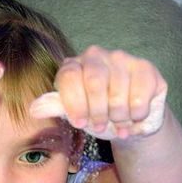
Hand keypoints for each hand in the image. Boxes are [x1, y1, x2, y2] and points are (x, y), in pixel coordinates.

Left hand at [29, 46, 166, 139]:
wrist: (131, 122)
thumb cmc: (99, 116)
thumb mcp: (75, 114)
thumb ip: (58, 108)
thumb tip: (35, 108)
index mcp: (74, 65)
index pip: (69, 77)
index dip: (74, 103)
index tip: (79, 123)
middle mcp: (97, 55)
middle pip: (94, 83)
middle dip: (97, 113)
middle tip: (99, 126)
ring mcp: (123, 59)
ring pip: (118, 94)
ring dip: (117, 118)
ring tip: (118, 123)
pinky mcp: (146, 69)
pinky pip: (139, 97)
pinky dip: (136, 114)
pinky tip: (134, 116)